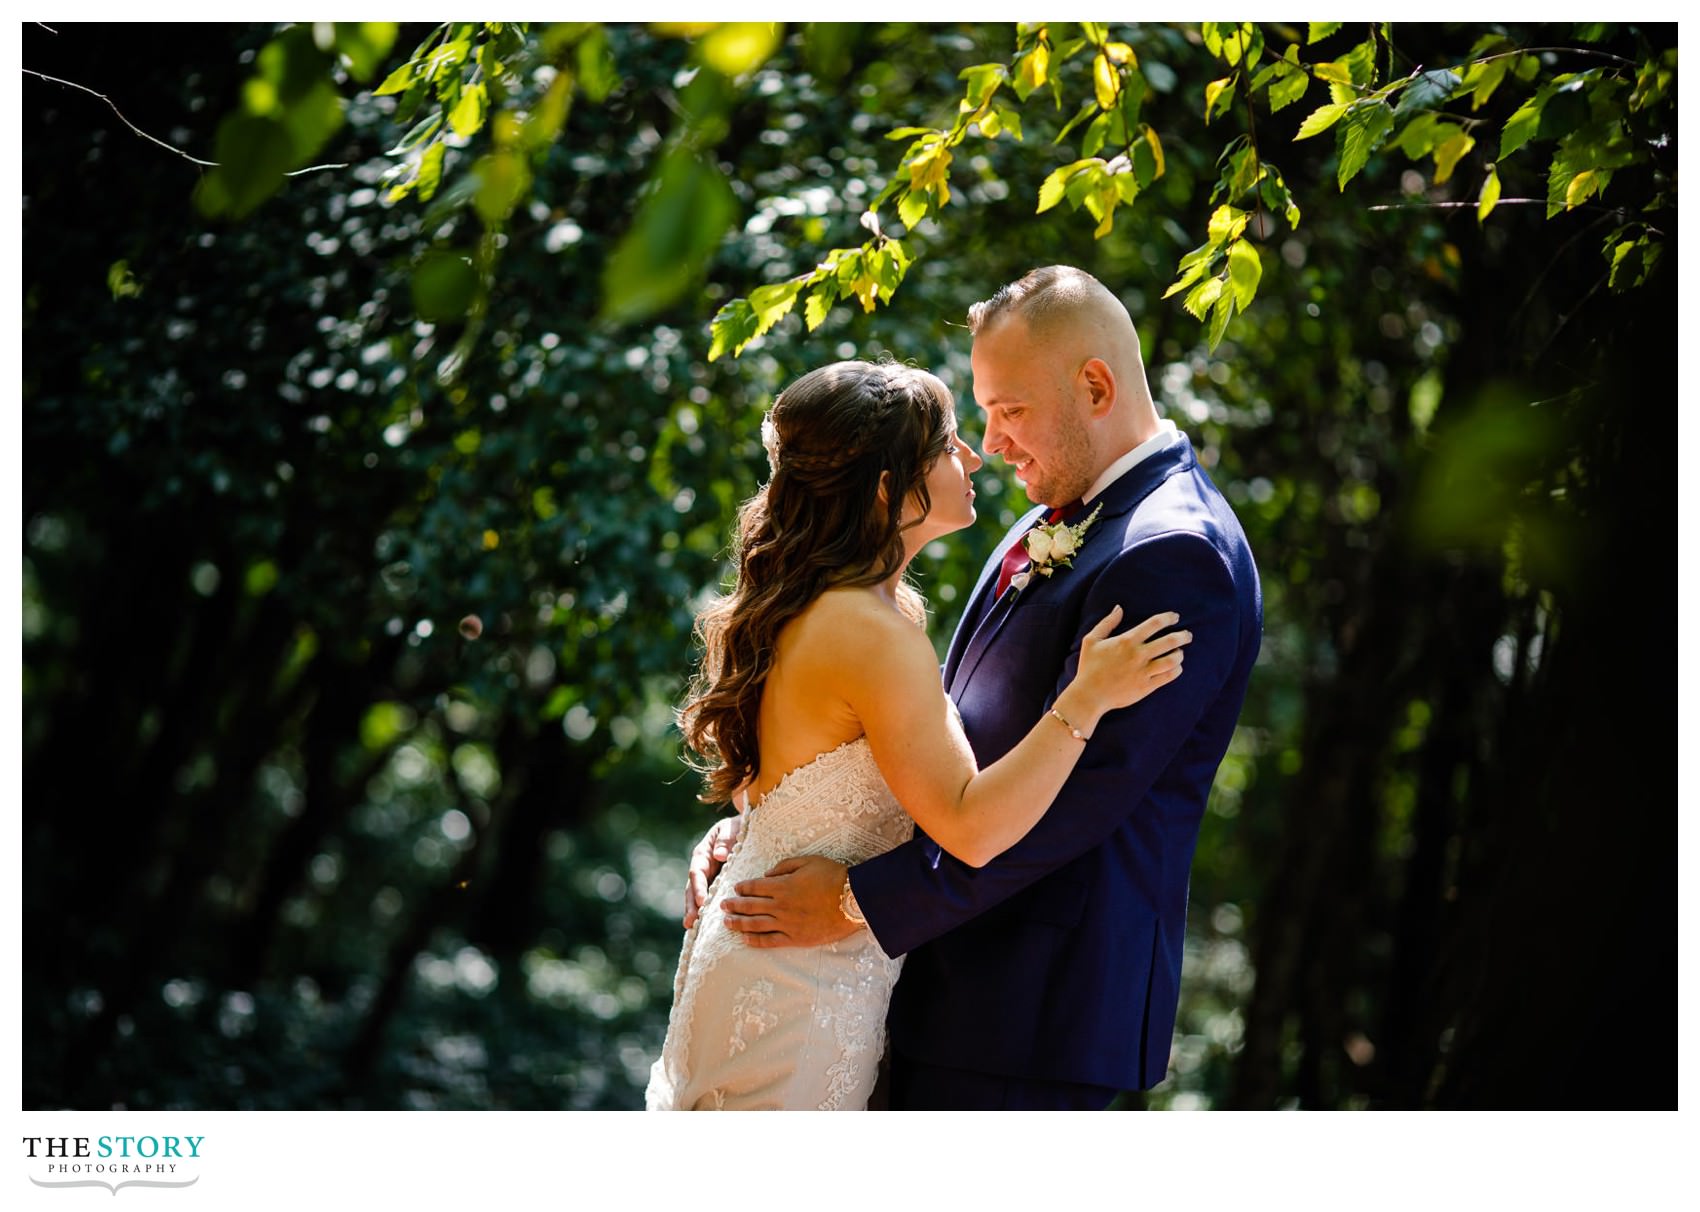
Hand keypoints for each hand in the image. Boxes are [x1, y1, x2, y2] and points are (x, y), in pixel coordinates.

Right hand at [682, 815, 742, 927]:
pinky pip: (711, 899)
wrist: (746, 828)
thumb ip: (726, 839)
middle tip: (691, 922)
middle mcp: (703, 868)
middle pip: (693, 889)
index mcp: (704, 854)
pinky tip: (706, 925)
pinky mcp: (717, 885)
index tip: (702, 902)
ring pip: (698, 897)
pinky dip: (707, 911)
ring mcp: (708, 878)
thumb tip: (719, 855)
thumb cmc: (738, 826)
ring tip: (692, 927)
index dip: (698, 888)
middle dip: (691, 906)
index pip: (697, 873)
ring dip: (695, 911)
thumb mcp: (732, 827)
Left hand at [721, 855, 859, 948]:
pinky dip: (756, 941)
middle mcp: (780, 906)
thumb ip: (784, 866)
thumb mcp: (808, 861)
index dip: (742, 888)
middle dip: (734, 906)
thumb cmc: (833, 876)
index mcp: (782, 886)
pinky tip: (745, 940)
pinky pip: (770, 941)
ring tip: (726, 923)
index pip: (755, 887)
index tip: (734, 888)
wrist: (853, 899)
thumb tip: (766, 874)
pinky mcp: (796, 939)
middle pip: (750, 906)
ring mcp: (787, 924)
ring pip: (756, 925)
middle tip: (722, 906)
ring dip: (738, 924)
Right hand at [1071, 607, 1190, 725]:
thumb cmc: (1089, 667)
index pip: (1155, 624)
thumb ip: (1107, 622)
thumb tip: (1119, 608)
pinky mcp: (1147, 686)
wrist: (1089, 695)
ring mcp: (1144, 671)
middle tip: (1187, 635)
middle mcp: (1138, 655)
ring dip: (1180, 654)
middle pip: (1170, 641)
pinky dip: (1176, 670)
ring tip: (1179, 652)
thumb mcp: (1092, 640)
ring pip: (1173, 660)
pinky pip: (1169, 676)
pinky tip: (1176, 667)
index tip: (1175, 617)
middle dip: (1183, 636)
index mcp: (1127, 641)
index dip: (1168, 618)